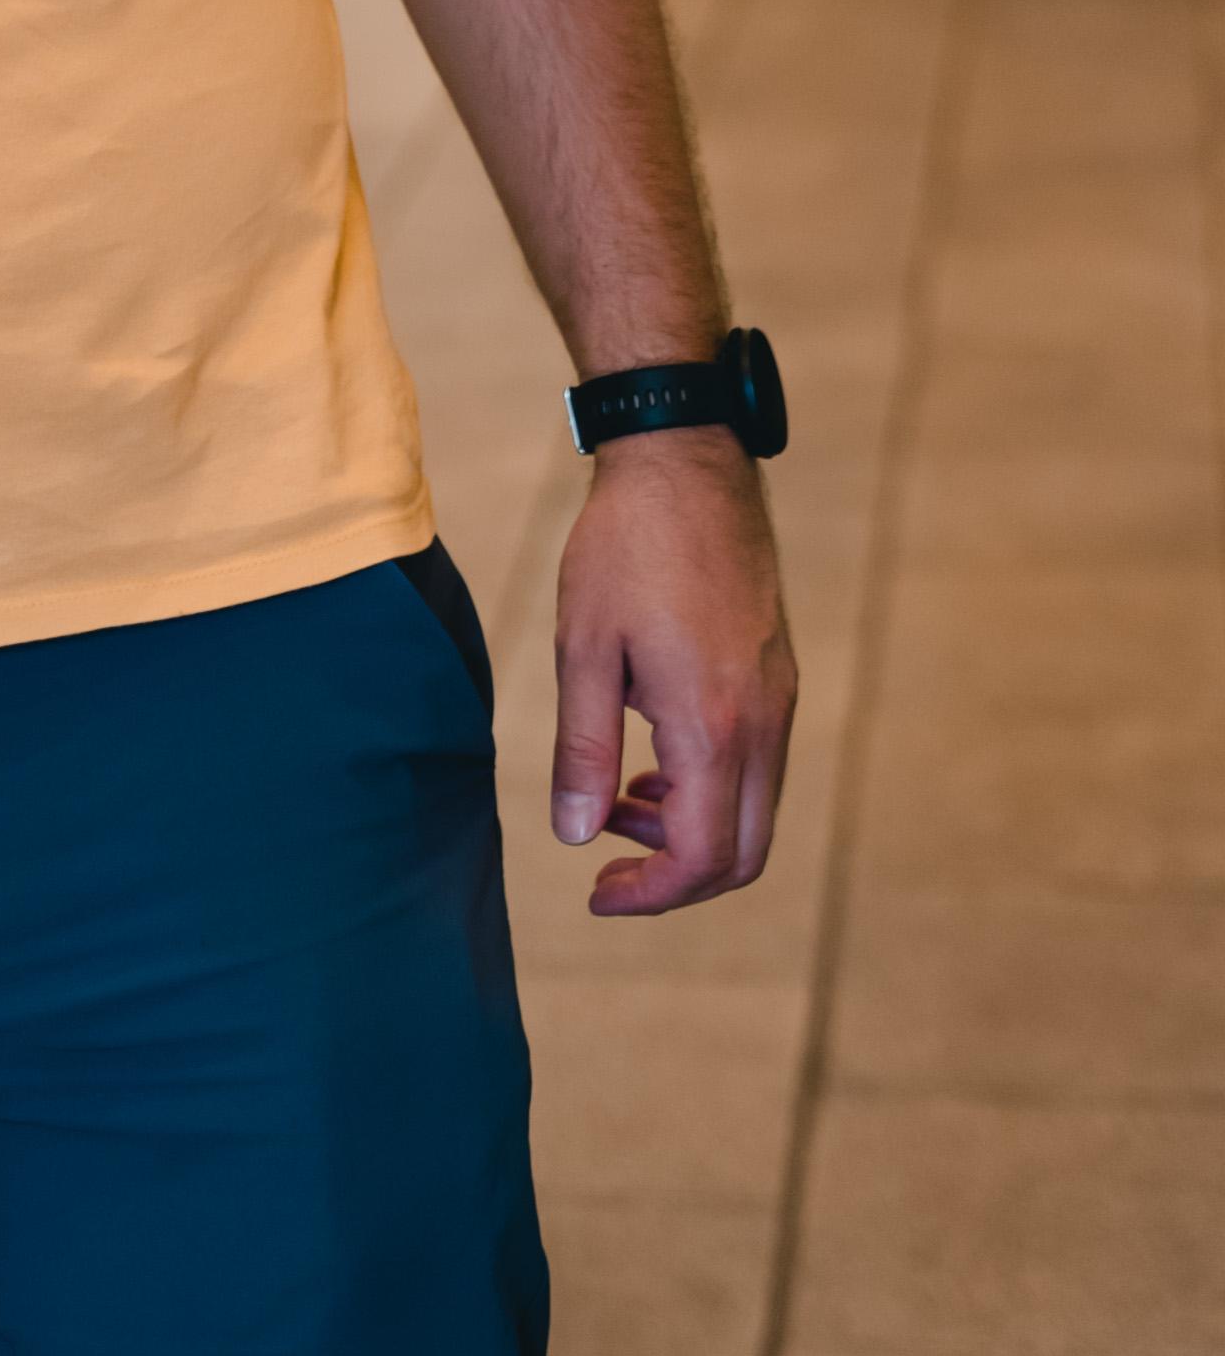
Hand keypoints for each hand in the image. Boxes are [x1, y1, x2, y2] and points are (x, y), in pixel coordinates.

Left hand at [549, 431, 794, 912]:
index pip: (701, 859)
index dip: (651, 894)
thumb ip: (583, 750)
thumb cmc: (625, 547)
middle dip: (677, 876)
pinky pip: (759, 764)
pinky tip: (655, 757)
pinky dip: (712, 786)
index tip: (599, 892)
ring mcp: (779, 699)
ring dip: (692, 829)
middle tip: (610, 863)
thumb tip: (575, 836)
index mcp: (713, 725)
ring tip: (620, 800)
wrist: (684, 461)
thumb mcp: (585, 649)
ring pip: (755, 811)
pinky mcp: (778, 675)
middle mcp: (763, 722)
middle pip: (742, 853)